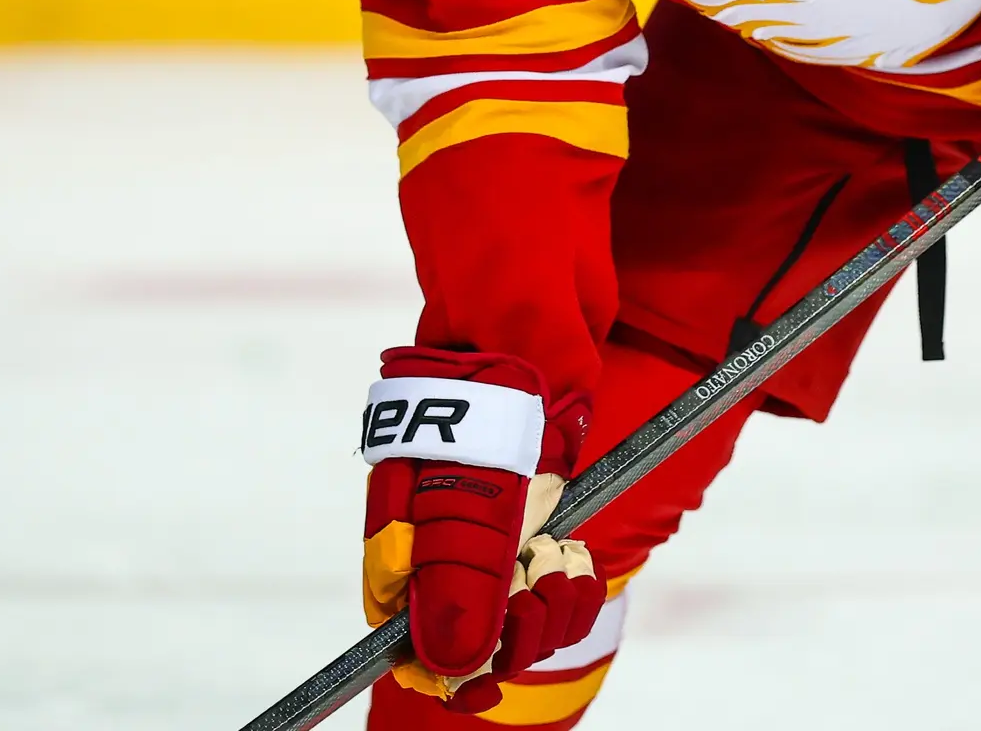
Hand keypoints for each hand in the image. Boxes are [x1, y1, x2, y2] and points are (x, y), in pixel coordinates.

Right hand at [361, 347, 604, 713]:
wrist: (539, 305)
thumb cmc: (493, 385)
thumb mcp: (480, 481)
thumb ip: (462, 569)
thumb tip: (451, 661)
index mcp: (402, 532)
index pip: (404, 631)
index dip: (443, 666)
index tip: (487, 674)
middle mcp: (441, 536)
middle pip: (467, 633)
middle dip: (513, 632)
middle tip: (541, 583)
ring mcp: (492, 525)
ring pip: (515, 612)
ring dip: (551, 606)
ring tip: (566, 561)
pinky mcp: (538, 514)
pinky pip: (551, 581)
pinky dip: (570, 581)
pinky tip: (578, 558)